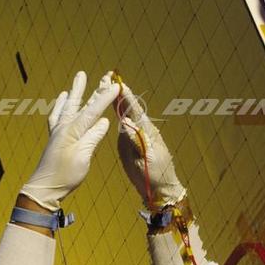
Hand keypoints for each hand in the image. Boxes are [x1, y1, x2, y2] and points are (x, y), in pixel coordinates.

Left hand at [20, 71, 118, 210]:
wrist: (44, 188)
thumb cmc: (65, 175)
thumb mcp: (83, 156)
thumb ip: (93, 137)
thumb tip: (104, 122)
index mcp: (73, 130)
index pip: (93, 110)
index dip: (105, 98)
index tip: (116, 86)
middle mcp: (64, 127)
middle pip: (79, 103)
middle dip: (87, 88)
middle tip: (90, 74)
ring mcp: (58, 132)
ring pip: (68, 107)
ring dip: (74, 93)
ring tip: (77, 81)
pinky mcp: (54, 139)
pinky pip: (57, 116)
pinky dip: (61, 107)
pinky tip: (63, 102)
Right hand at [115, 85, 186, 208]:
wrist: (159, 189)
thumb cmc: (156, 174)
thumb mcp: (146, 158)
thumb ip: (136, 140)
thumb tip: (126, 123)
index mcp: (147, 131)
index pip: (135, 110)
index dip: (126, 96)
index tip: (119, 83)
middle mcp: (140, 130)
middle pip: (129, 107)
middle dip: (119, 92)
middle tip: (109, 76)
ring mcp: (134, 136)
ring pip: (124, 114)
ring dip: (115, 100)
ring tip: (105, 85)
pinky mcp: (128, 144)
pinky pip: (120, 126)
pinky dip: (115, 114)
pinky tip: (109, 106)